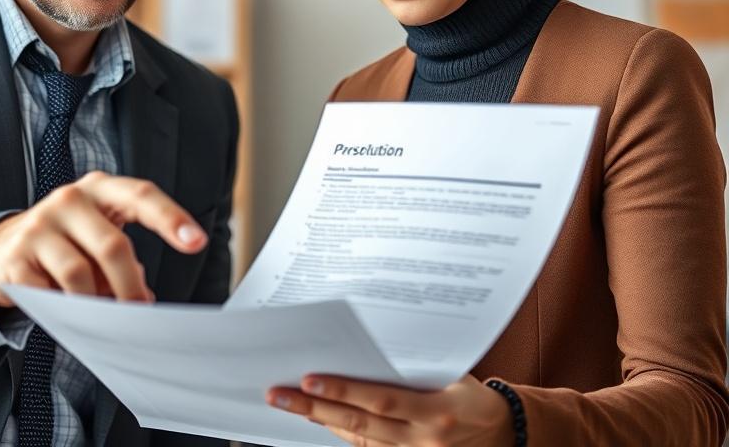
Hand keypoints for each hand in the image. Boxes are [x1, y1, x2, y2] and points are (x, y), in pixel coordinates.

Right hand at [0, 171, 206, 307]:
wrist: (3, 249)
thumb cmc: (70, 244)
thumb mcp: (101, 239)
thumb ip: (127, 261)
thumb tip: (143, 301)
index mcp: (101, 189)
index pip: (141, 195)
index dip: (171, 217)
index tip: (197, 242)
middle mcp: (69, 199)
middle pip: (113, 246)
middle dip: (131, 287)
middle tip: (140, 313)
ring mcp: (38, 224)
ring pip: (80, 274)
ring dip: (95, 305)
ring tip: (99, 316)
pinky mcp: (14, 256)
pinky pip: (47, 294)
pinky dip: (62, 309)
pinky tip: (63, 309)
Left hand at [267, 373, 513, 446]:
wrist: (506, 434)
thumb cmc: (472, 395)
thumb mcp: (450, 375)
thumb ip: (409, 368)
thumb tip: (364, 346)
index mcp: (434, 412)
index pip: (380, 400)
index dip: (343, 391)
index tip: (309, 379)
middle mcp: (422, 440)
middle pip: (358, 425)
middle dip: (314, 409)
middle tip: (278, 394)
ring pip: (357, 441)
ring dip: (321, 422)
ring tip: (289, 404)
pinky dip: (342, 435)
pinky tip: (320, 420)